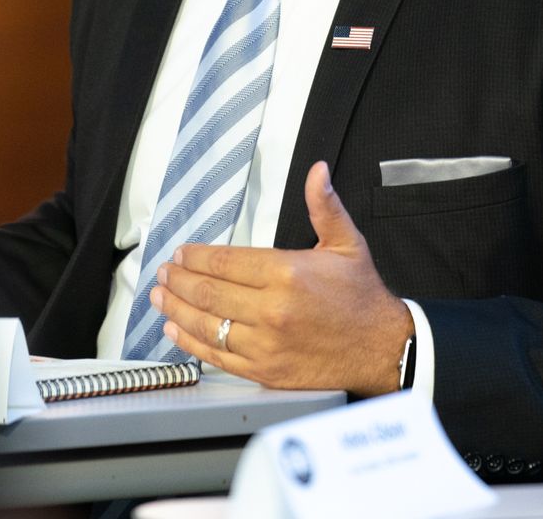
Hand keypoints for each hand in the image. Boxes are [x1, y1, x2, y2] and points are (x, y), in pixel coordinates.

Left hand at [155, 161, 413, 395]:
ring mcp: (266, 344)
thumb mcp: (347, 244)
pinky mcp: (264, 371)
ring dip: (175, 309)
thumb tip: (317, 171)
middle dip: (178, 280)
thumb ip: (325, 206)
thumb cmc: (362, 297)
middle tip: (163, 273)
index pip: (224, 262)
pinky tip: (176, 329)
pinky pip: (217, 356)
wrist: (382, 349)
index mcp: (287, 273)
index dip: (195, 257)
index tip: (181, 254)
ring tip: (160, 296)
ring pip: (205, 324)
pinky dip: (190, 342)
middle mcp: (272, 310)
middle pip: (207, 292)